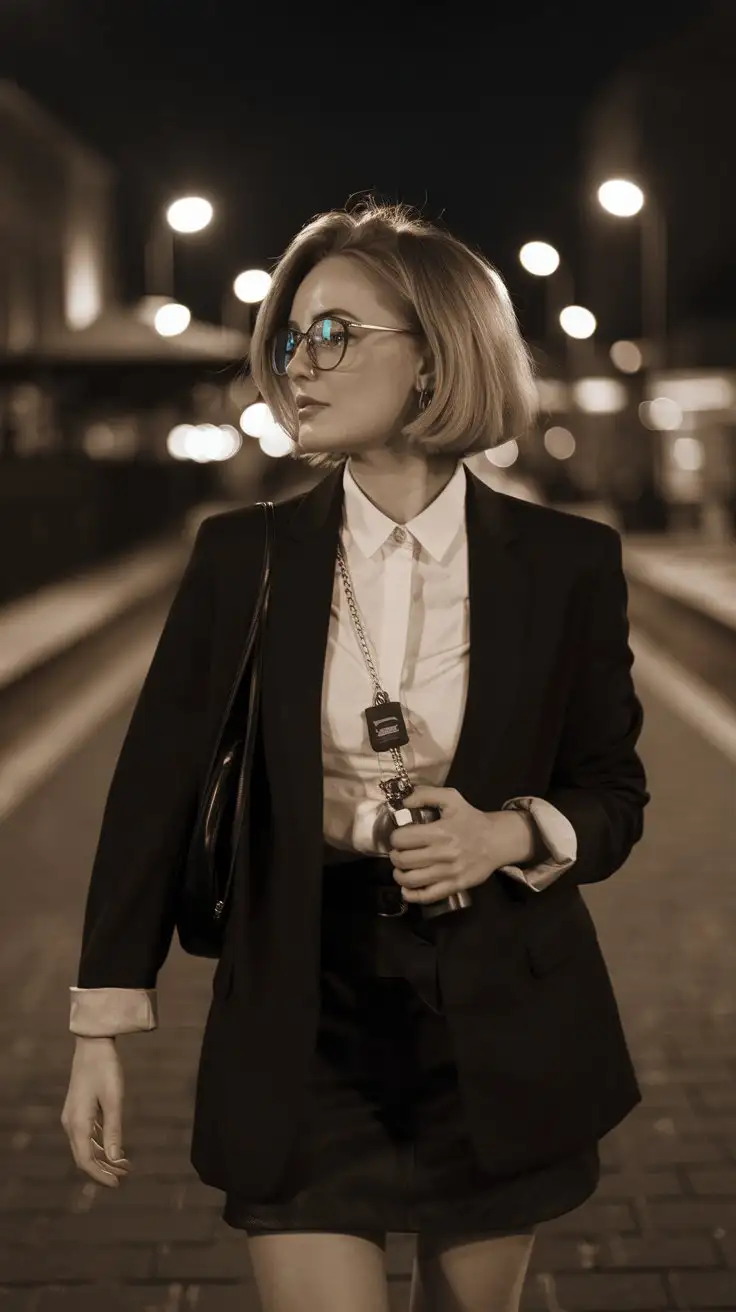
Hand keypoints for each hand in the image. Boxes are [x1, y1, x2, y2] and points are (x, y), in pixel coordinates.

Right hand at [61, 1038, 130, 1187]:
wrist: (93, 1046)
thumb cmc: (105, 1070)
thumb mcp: (114, 1100)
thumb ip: (113, 1130)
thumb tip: (116, 1159)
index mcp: (77, 1124)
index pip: (85, 1160)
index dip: (100, 1175)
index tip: (118, 1183)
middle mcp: (71, 1124)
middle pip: (84, 1157)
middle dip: (103, 1170)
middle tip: (124, 1177)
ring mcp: (72, 1117)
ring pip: (85, 1147)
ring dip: (102, 1158)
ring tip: (123, 1166)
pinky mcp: (78, 1111)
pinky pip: (86, 1136)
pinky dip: (99, 1146)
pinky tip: (113, 1148)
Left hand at [388, 785, 513, 905]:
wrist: (497, 840)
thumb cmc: (472, 819)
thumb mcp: (451, 798)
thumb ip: (425, 794)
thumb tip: (404, 802)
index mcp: (439, 831)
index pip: (402, 839)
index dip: (395, 838)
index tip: (399, 838)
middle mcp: (442, 854)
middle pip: (403, 860)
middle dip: (395, 856)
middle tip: (398, 853)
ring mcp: (449, 872)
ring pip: (411, 880)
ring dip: (399, 875)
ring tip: (401, 869)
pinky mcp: (456, 885)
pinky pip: (428, 896)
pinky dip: (412, 895)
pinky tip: (407, 889)